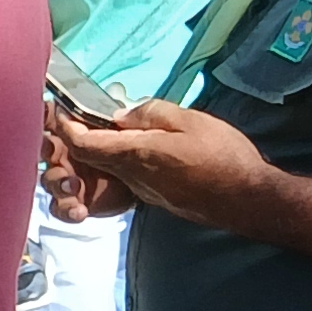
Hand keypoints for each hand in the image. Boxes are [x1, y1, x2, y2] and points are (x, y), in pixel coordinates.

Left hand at [45, 96, 267, 229]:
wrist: (249, 199)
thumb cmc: (223, 156)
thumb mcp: (188, 120)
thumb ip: (150, 114)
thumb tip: (122, 117)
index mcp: (135, 155)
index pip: (82, 145)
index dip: (67, 127)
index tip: (62, 110)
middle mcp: (132, 177)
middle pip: (91, 159)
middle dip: (78, 138)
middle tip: (79, 114)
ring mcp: (144, 191)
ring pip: (110, 168)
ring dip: (102, 149)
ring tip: (111, 125)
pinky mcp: (158, 197)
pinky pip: (130, 176)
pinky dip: (123, 160)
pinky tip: (138, 145)